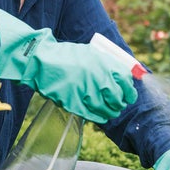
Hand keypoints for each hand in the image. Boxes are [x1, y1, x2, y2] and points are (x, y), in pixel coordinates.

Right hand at [0, 6, 136, 122]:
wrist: (41, 60)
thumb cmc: (65, 56)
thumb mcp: (90, 53)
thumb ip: (106, 64)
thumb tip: (123, 76)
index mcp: (103, 64)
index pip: (126, 82)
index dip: (129, 92)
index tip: (127, 96)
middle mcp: (97, 77)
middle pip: (118, 98)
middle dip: (119, 104)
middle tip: (117, 105)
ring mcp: (86, 91)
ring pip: (106, 109)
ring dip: (109, 112)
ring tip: (108, 112)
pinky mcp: (74, 101)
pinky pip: (92, 114)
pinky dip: (97, 117)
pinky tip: (98, 116)